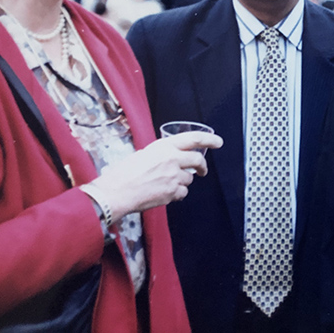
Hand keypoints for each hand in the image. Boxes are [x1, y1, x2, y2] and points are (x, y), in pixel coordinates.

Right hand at [88, 131, 222, 219]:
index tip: (218, 142)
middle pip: (198, 160)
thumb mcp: (142, 154)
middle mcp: (172, 159)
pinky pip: (183, 193)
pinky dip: (177, 194)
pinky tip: (164, 193)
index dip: (209, 140)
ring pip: (189, 179)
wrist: (115, 192)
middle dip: (202, 167)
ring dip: (182, 182)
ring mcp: (174, 176)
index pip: (194, 139)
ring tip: (166, 184)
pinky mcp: (173, 192)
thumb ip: (160, 154)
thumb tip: (168, 159)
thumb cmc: (123, 173)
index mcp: (164, 146)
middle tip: (202, 171)